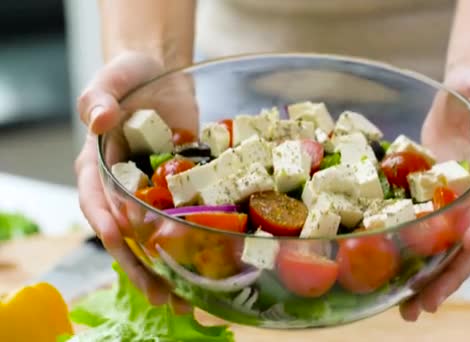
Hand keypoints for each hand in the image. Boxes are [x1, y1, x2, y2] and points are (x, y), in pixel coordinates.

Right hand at [74, 51, 196, 313]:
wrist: (161, 74)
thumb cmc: (128, 77)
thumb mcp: (109, 79)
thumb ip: (98, 98)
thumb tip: (97, 119)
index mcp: (97, 166)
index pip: (96, 200)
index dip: (108, 221)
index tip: (124, 239)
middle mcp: (122, 187)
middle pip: (125, 234)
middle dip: (140, 265)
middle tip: (160, 295)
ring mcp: (150, 193)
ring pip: (153, 237)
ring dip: (167, 268)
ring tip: (184, 300)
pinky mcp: (178, 190)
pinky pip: (183, 220)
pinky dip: (193, 244)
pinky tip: (209, 268)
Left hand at [400, 66, 469, 320]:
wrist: (466, 94)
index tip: (468, 245)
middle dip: (451, 275)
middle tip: (425, 304)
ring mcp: (463, 205)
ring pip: (451, 249)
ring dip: (432, 279)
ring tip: (408, 308)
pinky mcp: (441, 204)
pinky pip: (431, 235)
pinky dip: (417, 257)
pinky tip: (395, 277)